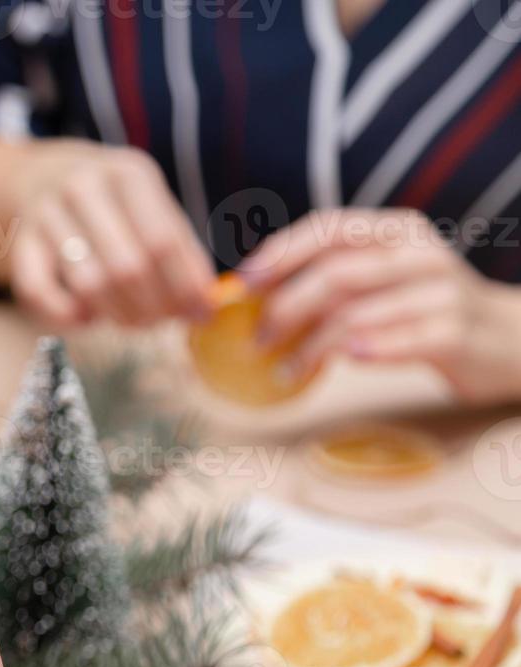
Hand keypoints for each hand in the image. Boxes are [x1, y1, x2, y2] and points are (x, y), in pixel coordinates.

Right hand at [9, 141, 215, 327]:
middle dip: (152, 307)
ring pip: (89, 284)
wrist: (44, 174)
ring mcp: (46, 214)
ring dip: (117, 315)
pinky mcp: (20, 242)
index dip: (185, 286)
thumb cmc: (113, 201)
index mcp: (128, 173)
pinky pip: (38, 292)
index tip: (199, 314)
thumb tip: (204, 307)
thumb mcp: (153, 205)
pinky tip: (88, 317)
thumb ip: (181, 251)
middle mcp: (83, 187)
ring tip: (131, 319)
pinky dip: (67, 315)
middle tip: (161, 321)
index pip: (162, 242)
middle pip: (127, 267)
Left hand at [241, 208, 520, 404]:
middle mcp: (420, 253)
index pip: (329, 226)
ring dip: (310, 346)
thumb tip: (254, 294)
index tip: (244, 282)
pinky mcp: (455, 334)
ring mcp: (441, 292)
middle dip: (287, 307)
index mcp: (397, 230)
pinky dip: (360, 353)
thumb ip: (334, 277)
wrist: (509, 338)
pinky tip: (339, 364)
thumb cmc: (426, 308)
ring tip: (284, 368)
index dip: (281, 252)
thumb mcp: (386, 277)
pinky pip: (395, 343)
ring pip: (357, 315)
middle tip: (257, 339)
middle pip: (336, 274)